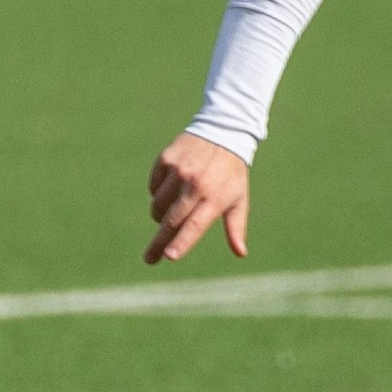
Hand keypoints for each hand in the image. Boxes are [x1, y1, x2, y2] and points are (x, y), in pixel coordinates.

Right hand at [146, 133, 250, 264]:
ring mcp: (179, 171)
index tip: (168, 256)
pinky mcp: (166, 160)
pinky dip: (158, 193)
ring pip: (158, 206)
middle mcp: (196, 185)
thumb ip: (236, 227)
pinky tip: (172, 186)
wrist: (223, 132)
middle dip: (158, 243)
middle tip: (149, 259)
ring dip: (161, 215)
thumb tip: (241, 253)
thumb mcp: (239, 198)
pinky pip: (153, 187)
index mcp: (216, 197)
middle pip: (171, 221)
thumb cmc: (232, 173)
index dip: (181, 241)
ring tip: (173, 210)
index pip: (195, 224)